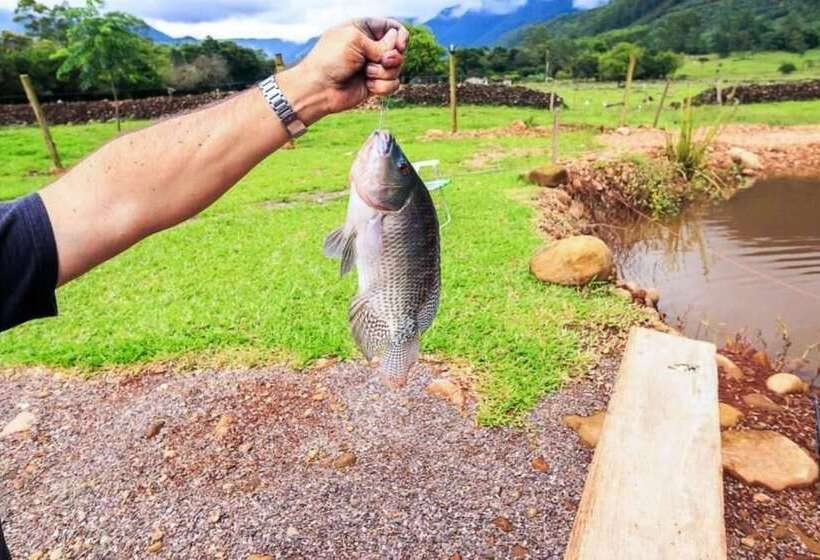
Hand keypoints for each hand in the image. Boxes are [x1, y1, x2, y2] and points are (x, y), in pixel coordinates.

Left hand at [279, 18, 408, 121]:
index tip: (399, 44)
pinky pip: (393, 84)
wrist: (319, 89)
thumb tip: (397, 49)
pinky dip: (382, 86)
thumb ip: (381, 43)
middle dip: (393, 57)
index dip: (400, 35)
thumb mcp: (355, 40)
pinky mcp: (375, 84)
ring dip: (384, 72)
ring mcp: (373, 66)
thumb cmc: (330, 60)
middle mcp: (370, 47)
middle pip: (398, 49)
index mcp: (363, 30)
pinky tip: (368, 86)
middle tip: (382, 61)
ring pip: (397, 68)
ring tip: (366, 74)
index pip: (391, 27)